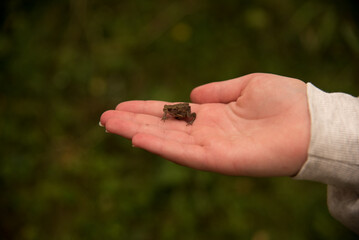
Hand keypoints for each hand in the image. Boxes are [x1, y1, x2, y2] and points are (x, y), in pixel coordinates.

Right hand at [100, 73, 309, 176]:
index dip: (146, 108)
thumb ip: (218, 91)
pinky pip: (185, 154)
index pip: (171, 112)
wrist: (312, 120)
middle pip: (163, 127)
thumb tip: (193, 93)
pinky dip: (162, 147)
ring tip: (110, 125)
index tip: (122, 105)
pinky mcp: (220, 160)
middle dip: (133, 121)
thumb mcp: (247, 85)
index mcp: (212, 115)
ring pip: (167, 141)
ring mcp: (212, 147)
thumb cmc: (285, 100)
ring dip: (137, 133)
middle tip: (103, 117)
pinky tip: (138, 138)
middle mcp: (207, 132)